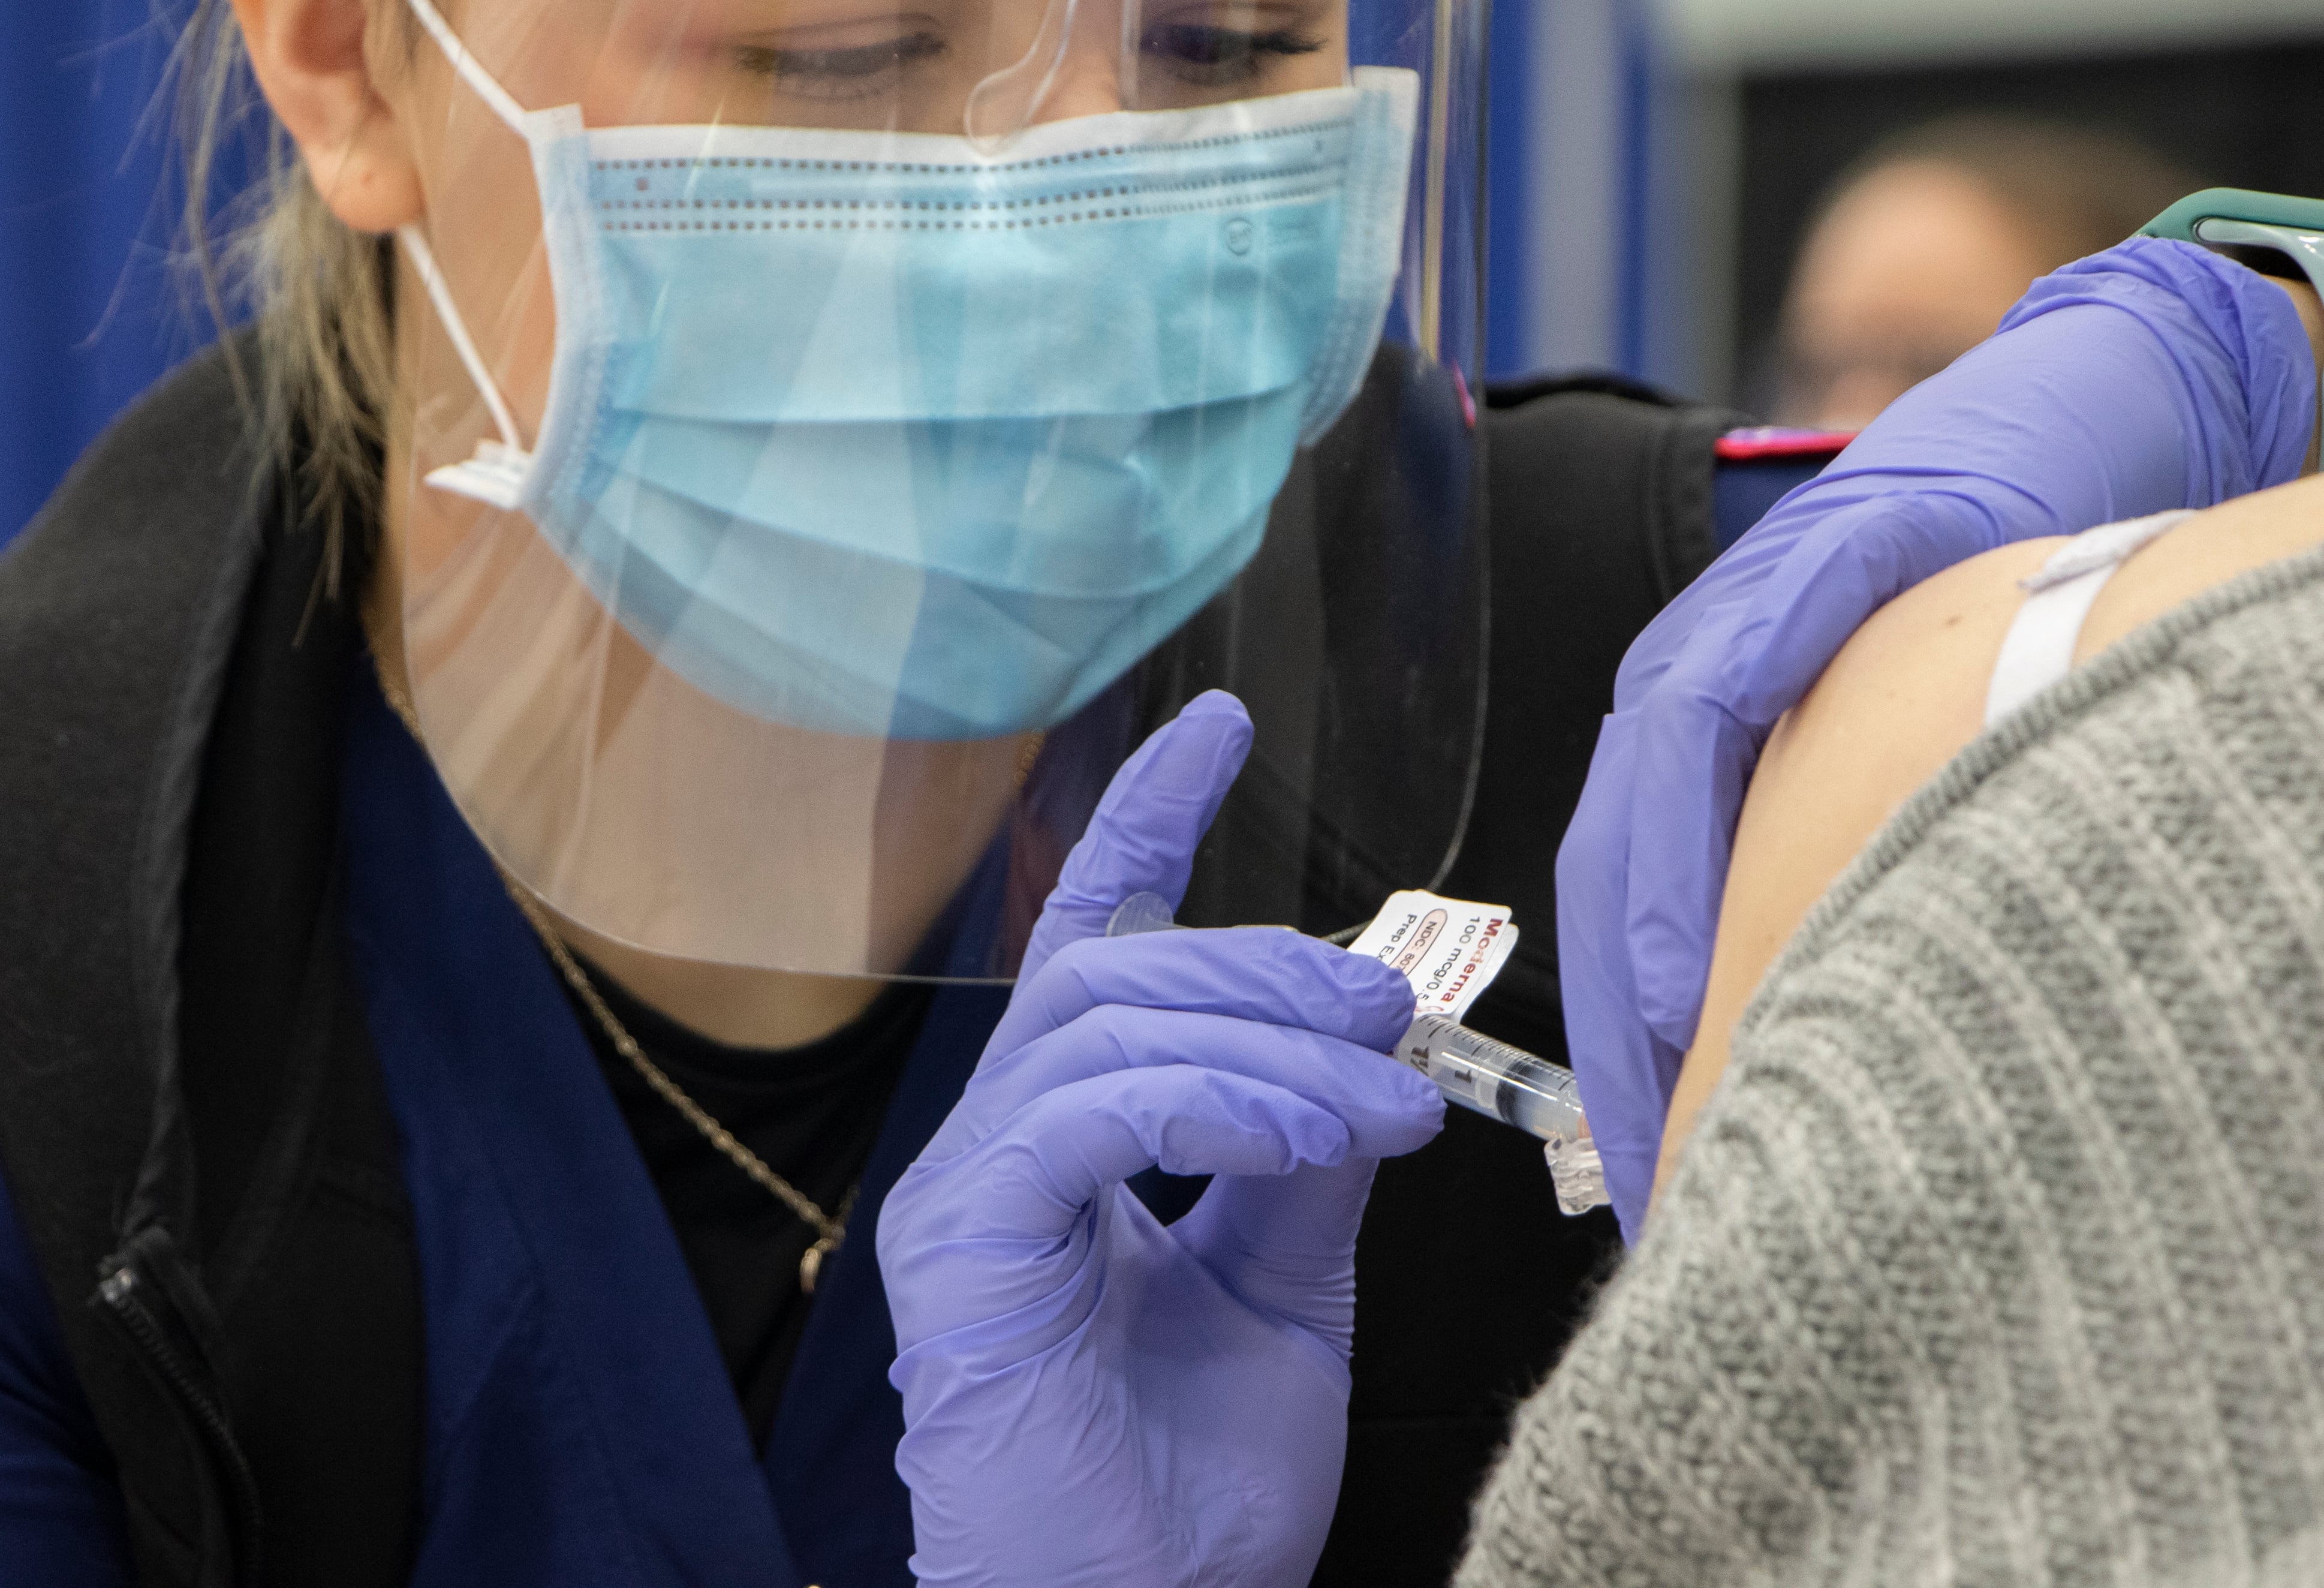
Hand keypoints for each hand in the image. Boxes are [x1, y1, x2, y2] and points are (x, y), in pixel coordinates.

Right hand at [880, 691, 1444, 1587]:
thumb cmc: (1190, 1499)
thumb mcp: (1285, 1294)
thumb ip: (1304, 1162)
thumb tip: (1365, 1054)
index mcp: (1066, 1153)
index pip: (1096, 949)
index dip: (1150, 827)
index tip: (1214, 726)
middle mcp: (1000, 1154)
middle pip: (1112, 968)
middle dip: (1263, 963)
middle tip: (1390, 1008)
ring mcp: (967, 1195)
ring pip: (1101, 1022)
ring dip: (1264, 1039)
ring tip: (1377, 1099)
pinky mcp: (962, 1244)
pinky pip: (1084, 1113)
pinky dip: (1209, 1102)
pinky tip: (1303, 1136)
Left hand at [1558, 238, 2321, 1237]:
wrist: (2086, 422)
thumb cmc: (2006, 605)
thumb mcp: (1905, 745)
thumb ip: (1841, 845)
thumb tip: (1817, 1005)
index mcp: (1697, 726)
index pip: (1620, 898)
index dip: (1617, 1031)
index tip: (1636, 1153)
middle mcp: (1685, 676)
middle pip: (1606, 872)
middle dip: (1617, 1023)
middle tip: (1642, 1161)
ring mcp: (1733, 619)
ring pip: (1634, 809)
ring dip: (1635, 952)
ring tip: (1654, 1083)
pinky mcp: (1803, 570)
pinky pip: (1705, 711)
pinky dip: (1683, 825)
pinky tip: (1686, 932)